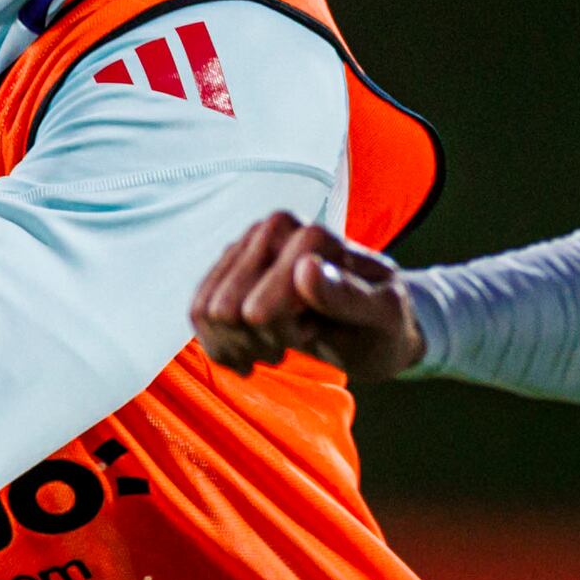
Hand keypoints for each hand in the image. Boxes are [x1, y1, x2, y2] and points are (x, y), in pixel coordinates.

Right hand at [188, 211, 423, 381]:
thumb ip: (348, 296)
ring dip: (240, 344)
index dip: (284, 328)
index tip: (313, 330)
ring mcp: (246, 246)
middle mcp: (273, 229)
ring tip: (277, 342)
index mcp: (314, 235)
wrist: (370, 326)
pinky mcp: (227, 268)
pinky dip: (223, 345)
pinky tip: (253, 350)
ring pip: (205, 312)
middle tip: (297, 337)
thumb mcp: (382, 317)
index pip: (261, 302)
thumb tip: (305, 270)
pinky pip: (196, 313)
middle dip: (260, 338)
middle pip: (227, 309)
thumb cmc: (382, 323)